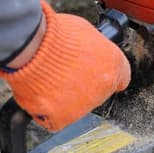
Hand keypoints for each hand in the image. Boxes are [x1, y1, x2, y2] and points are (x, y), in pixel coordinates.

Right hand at [0, 1, 130, 131]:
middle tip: (65, 75)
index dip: (104, 75)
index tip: (95, 74)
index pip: (120, 77)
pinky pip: (57, 120)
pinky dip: (48, 112)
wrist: (32, 48)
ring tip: (49, 82)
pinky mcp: (64, 117)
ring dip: (65, 98)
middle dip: (83, 86)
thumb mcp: (86, 32)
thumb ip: (94, 48)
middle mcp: (104, 86)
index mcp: (114, 63)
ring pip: (77, 107)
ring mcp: (85, 104)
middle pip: (97, 92)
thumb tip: (89, 52)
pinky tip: (42, 97)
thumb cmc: (55, 34)